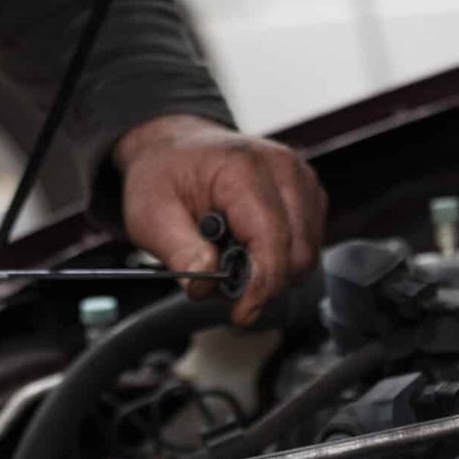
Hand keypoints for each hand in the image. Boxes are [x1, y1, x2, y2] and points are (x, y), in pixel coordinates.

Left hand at [114, 115, 325, 325]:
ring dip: (271, 271)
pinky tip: (247, 245)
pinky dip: (280, 258)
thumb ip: (179, 251)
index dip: (261, 286)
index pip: (272, 240)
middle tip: (221, 281)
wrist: (175, 145)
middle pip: (298, 253)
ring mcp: (301, 178)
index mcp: (244, 168)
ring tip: (229, 255)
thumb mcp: (150, 214)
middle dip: (263, 281)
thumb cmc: (163, 172)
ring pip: (307, 253)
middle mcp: (283, 168)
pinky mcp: (307, 192)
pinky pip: (307, 244)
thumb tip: (204, 282)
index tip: (242, 313)